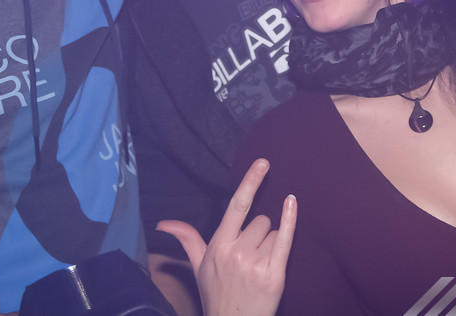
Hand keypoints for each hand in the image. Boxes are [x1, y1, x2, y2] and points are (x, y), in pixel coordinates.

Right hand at [157, 158, 295, 315]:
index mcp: (219, 246)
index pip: (237, 206)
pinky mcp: (274, 275)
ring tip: (259, 267)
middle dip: (259, 234)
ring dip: (270, 244)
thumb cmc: (217, 294)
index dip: (250, 182)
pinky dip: (290, 220)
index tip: (263, 162)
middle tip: (250, 257)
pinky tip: (292, 202)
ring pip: (273, 232)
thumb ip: (187, 238)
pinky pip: (286, 239)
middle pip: (261, 221)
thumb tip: (163, 223)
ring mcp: (256, 264)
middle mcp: (236, 252)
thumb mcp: (199, 266)